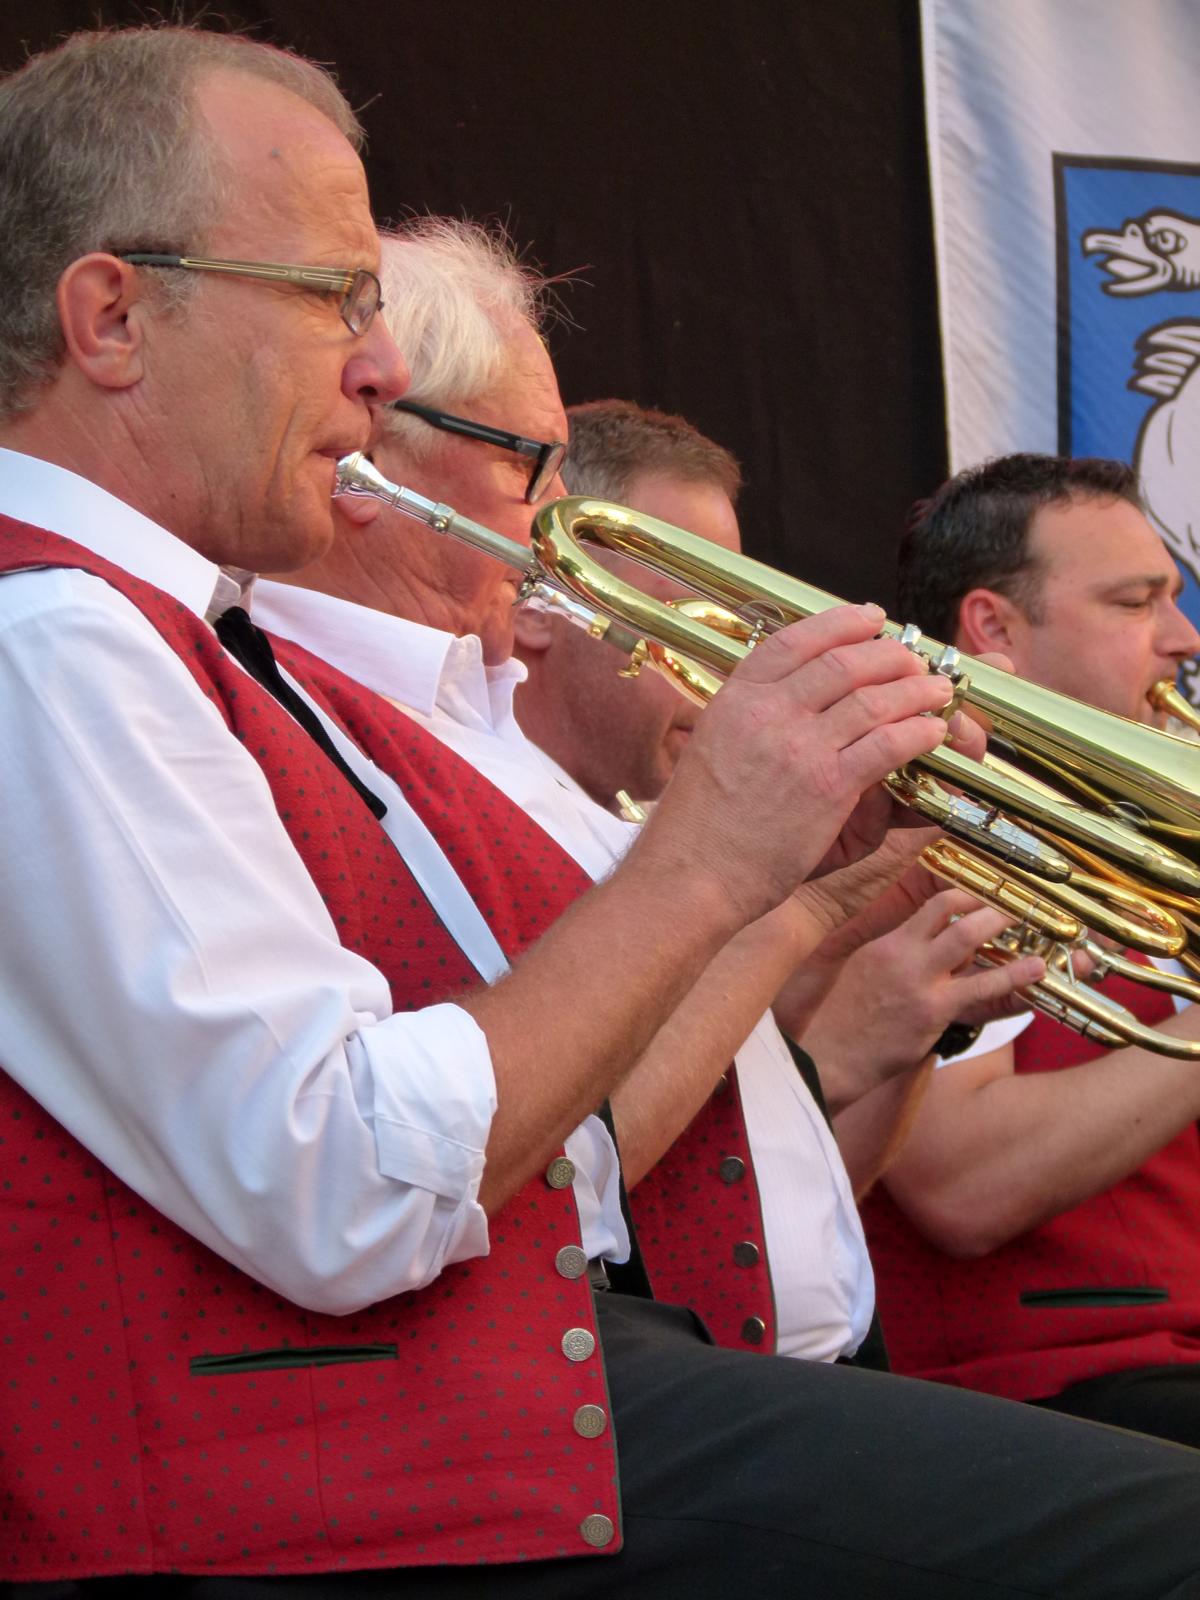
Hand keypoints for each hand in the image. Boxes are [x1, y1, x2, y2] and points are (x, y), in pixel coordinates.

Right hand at [646, 604, 957, 925]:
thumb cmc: (697, 823)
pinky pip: (887, 745)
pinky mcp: (828, 787)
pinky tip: (934, 732)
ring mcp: (800, 747)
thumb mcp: (710, 746)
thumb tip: (785, 699)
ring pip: (874, 699)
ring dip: (915, 690)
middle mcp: (769, 712)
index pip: (796, 640)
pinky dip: (918, 732)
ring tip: (937, 690)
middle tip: (913, 657)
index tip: (870, 617)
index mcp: (736, 697)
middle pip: (843, 662)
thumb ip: (749, 717)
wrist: (691, 874)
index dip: (841, 623)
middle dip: (889, 654)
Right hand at [800, 888, 1044, 1109]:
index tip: (986, 897)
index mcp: (887, 944)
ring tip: (1032, 926)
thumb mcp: (865, 974)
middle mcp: (903, 954)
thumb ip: (899, 958)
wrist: (828, 1056)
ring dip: (1001, 926)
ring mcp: (918, 981)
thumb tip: (934, 950)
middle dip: (987, 904)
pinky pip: (980, 988)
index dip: (964, 896)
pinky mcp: (932, 1011)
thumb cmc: (845, 1020)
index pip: (932, 906)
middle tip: (1014, 905)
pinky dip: (1012, 977)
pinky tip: (1036, 972)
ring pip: (966, 939)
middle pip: (951, 911)